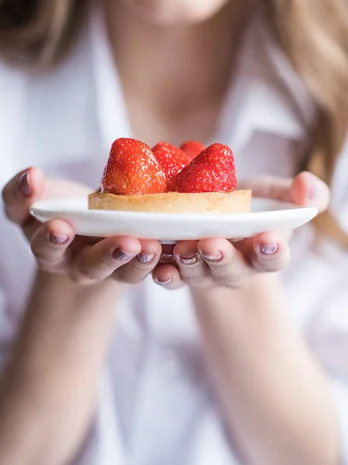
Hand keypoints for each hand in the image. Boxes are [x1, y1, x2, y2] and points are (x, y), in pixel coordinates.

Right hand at [2, 167, 161, 284]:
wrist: (85, 226)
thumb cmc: (54, 209)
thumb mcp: (30, 200)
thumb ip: (20, 192)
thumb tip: (30, 175)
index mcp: (51, 251)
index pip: (46, 248)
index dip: (52, 240)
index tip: (61, 226)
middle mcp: (81, 266)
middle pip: (92, 268)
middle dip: (108, 256)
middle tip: (126, 243)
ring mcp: (114, 268)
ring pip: (127, 273)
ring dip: (141, 261)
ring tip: (154, 246)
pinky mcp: (141, 262)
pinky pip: (156, 266)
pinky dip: (168, 257)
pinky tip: (179, 242)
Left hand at [151, 172, 329, 290]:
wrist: (213, 219)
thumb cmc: (248, 209)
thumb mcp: (273, 196)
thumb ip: (297, 194)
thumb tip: (308, 186)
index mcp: (262, 251)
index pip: (273, 258)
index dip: (272, 251)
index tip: (269, 239)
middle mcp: (235, 268)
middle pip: (232, 271)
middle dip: (222, 258)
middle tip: (212, 243)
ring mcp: (205, 272)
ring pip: (198, 274)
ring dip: (189, 264)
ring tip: (182, 247)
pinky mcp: (178, 270)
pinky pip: (170, 278)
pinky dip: (164, 274)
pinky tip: (156, 264)